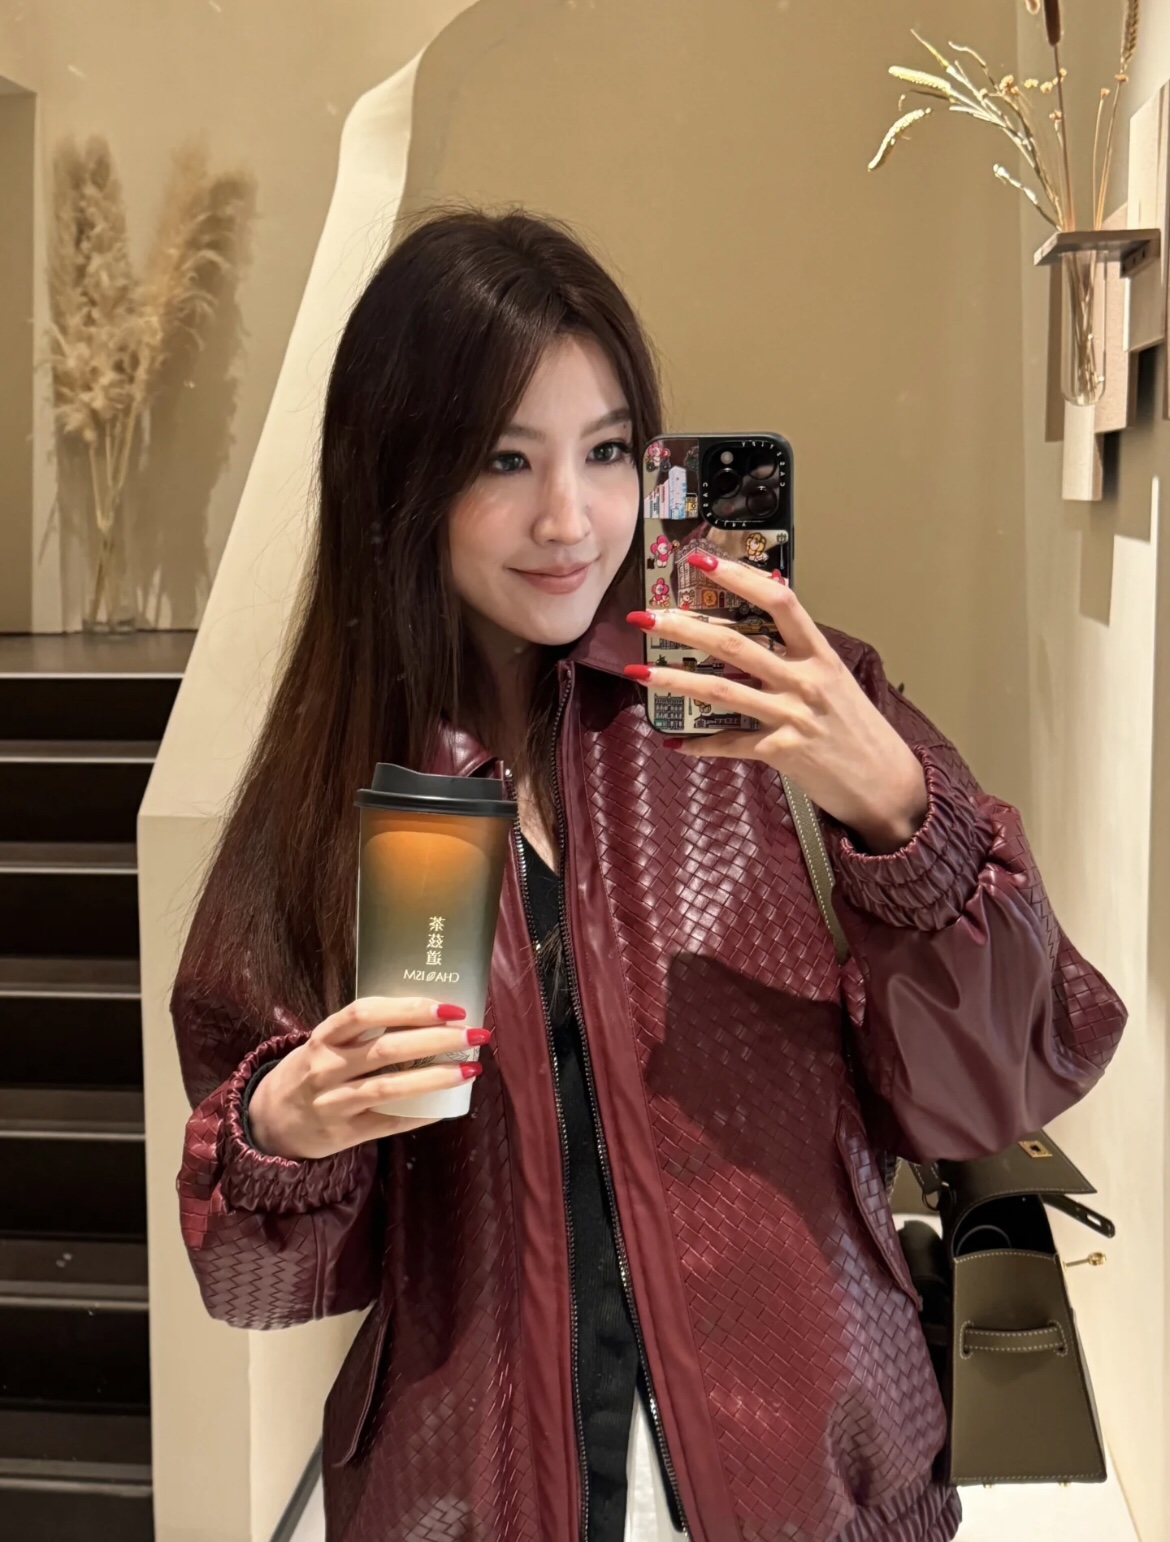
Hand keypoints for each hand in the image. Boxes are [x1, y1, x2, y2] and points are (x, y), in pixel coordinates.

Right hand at [247, 997, 489, 1159]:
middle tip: (474, 1033)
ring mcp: (334, 1104)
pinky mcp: (344, 1135)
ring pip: (390, 1089)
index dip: (408, 1008)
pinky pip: (388, 1123)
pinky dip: (421, 1114)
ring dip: (435, 1078)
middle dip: (436, 1040)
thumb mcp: (324, 1044)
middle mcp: (326, 1069)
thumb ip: (363, 1030)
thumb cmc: (309, 1072)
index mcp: (323, 1038)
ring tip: (471, 1069)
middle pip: (386, 1050)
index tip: (448, 1006)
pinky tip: (448, 1106)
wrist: (266, 1123)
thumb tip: (427, 1013)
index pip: (365, 1013)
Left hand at [625, 556, 927, 853]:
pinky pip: (729, 745)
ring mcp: (792, 716)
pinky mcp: (782, 752)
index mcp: (819, 655)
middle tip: (646, 617)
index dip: (740, 577)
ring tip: (638, 672)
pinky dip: (698, 745)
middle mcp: (805, 680)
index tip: (703, 561)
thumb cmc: (858, 730)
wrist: (886, 784)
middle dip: (683, 627)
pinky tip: (672, 742)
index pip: (779, 602)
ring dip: (674, 680)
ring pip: (721, 690)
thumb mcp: (836, 680)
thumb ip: (800, 652)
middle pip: (734, 643)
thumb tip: (766, 614)